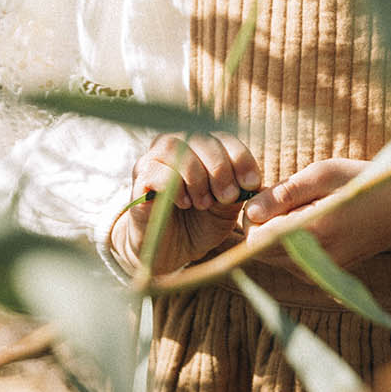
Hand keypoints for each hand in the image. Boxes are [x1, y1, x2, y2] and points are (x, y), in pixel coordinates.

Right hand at [109, 132, 260, 275]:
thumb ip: (237, 191)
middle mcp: (177, 146)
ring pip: (176, 147)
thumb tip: (250, 181)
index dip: (241, 157)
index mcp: (202, 149)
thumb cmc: (199, 225)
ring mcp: (154, 160)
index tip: (251, 184)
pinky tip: (184, 203)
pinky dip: (176, 186)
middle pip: (200, 138)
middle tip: (227, 197)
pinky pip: (156, 170)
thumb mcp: (226, 209)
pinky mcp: (139, 180)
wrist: (169, 253)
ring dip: (196, 175)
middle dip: (220, 168)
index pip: (223, 138)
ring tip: (203, 202)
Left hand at [241, 158, 390, 270]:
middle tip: (286, 198)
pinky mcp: (322, 276)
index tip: (272, 194)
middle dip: (263, 225)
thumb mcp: (324, 174)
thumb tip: (251, 210)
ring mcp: (318, 272)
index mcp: (313, 233)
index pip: (254, 238)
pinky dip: (291, 242)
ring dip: (276, 233)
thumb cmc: (363, 183)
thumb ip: (283, 193)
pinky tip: (313, 222)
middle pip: (258, 251)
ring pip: (272, 257)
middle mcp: (313, 260)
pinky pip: (289, 260)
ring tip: (305, 208)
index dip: (255, 214)